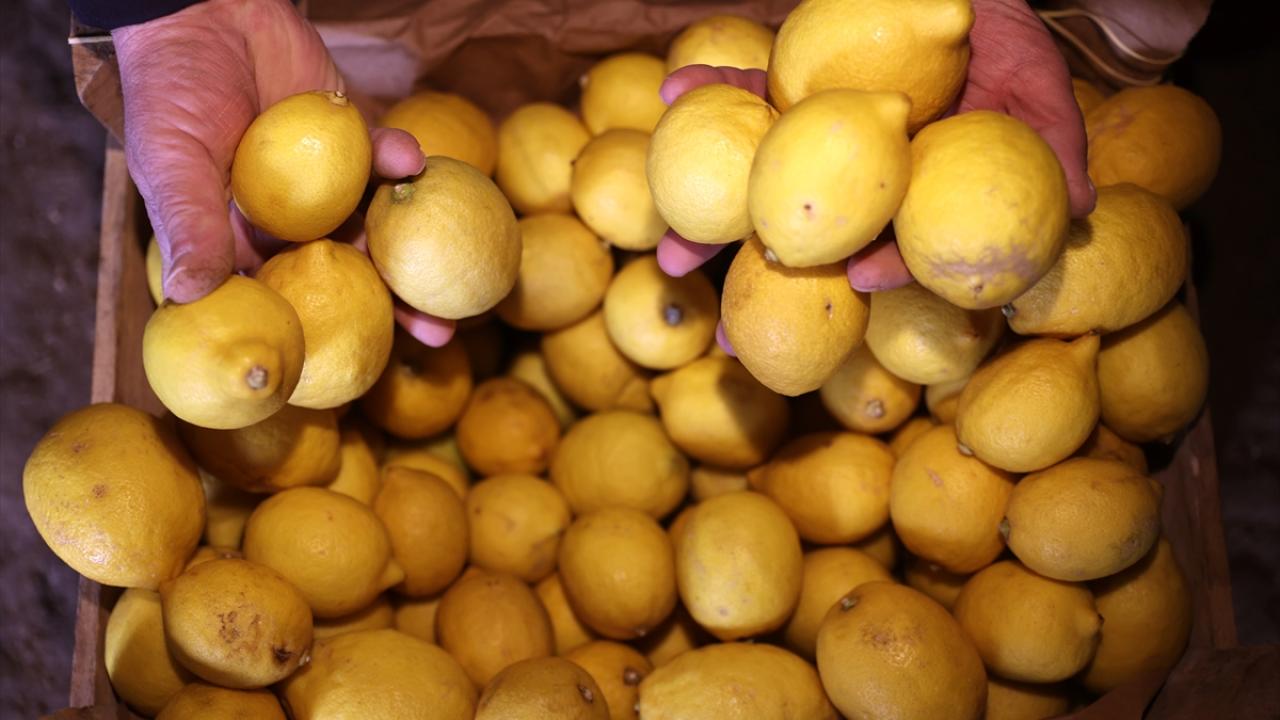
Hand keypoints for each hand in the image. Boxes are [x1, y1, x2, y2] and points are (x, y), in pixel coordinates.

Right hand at [113, 0, 455, 346]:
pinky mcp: (356, 140)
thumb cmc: (171, 92)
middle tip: (441, 335)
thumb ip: (189, 226)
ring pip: (383, 227)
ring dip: (420, 249)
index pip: (291, 300)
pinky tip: (412, 160)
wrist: (206, 14)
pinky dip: (401, 161)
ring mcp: (332, 184)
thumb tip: (188, 297)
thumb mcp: (170, 163)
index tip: (360, 370)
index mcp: (246, 243)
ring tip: (461, 277)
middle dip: (397, 306)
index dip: (326, 336)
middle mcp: (296, 222)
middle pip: (354, 274)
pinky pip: (386, 161)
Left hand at [655, 0, 1094, 294]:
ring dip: (705, 218)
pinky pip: (738, 87)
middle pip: (804, 238)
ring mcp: (807, 133)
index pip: (890, 242)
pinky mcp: (779, 81)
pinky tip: (670, 96)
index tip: (858, 280)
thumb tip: (1085, 208)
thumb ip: (1053, 145)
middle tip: (722, 336)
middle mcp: (848, 177)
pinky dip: (705, 91)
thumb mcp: (1036, 87)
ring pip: (754, 183)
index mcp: (904, 193)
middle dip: (762, 286)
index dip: (879, 267)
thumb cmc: (998, 36)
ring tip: (669, 253)